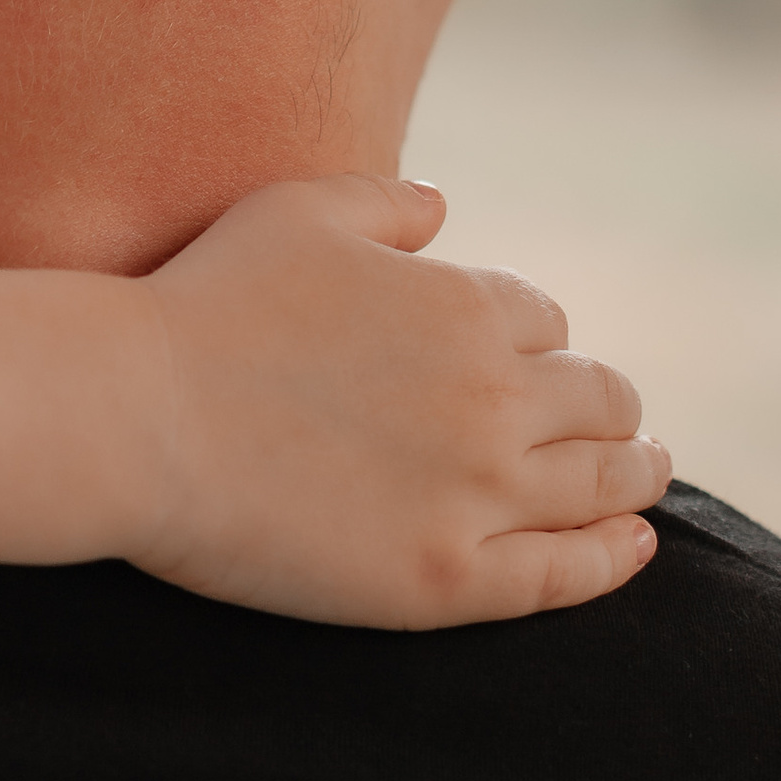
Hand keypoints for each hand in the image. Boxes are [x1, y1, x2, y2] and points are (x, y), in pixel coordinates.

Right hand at [133, 175, 666, 629]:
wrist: (135, 420)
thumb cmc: (204, 307)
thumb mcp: (298, 211)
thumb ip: (385, 200)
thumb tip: (445, 207)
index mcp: (465, 307)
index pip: (543, 323)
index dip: (535, 339)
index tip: (521, 360)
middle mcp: (494, 398)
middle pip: (598, 400)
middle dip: (608, 406)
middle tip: (620, 424)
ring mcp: (476, 494)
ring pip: (602, 485)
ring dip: (637, 472)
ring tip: (645, 475)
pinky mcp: (446, 579)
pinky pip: (564, 574)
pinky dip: (613, 558)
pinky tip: (633, 546)